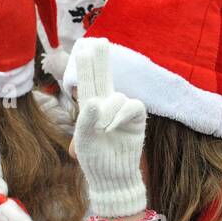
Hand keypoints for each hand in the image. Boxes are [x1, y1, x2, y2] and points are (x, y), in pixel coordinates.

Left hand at [71, 38, 147, 218]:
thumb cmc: (96, 161)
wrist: (113, 178)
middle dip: (101, 61)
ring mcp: (122, 112)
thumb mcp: (85, 142)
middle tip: (100, 42)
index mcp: (90, 109)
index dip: (87, 66)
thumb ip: (86, 121)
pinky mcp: (137, 119)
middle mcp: (106, 106)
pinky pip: (132, 106)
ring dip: (108, 111)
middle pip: (104, 78)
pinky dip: (121, 114)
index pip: (87, 83)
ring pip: (116, 97)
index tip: (86, 46)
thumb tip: (95, 101)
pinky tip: (112, 126)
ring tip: (103, 130)